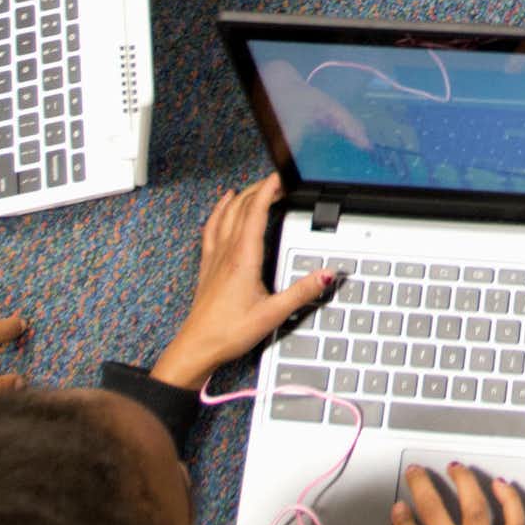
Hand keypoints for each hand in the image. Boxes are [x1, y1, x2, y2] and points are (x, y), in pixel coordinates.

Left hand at [149, 174, 333, 389]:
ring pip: (225, 215)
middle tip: (276, 183)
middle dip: (258, 190)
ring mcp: (215, 257)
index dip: (267, 189)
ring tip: (252, 188)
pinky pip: (211, 229)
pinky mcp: (208, 266)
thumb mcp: (273, 314)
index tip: (279, 177)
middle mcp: (227, 252)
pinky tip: (222, 208)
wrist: (198, 347)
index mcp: (244, 257)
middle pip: (240, 207)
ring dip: (240, 198)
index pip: (255, 211)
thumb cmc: (228, 332)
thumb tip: (326, 274)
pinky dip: (218, 212)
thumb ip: (302, 292)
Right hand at [351, 462, 524, 524]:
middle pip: (436, 510)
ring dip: (463, 481)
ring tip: (454, 467)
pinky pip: (514, 519)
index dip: (401, 516)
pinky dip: (509, 498)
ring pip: (475, 505)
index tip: (398, 505)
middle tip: (415, 470)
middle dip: (422, 485)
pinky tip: (499, 483)